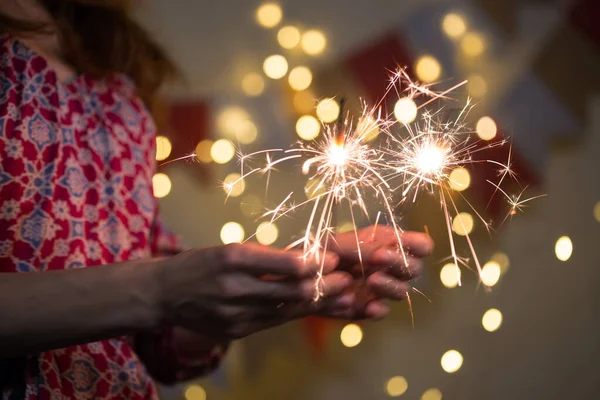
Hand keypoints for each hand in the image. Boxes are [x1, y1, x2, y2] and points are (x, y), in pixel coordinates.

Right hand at [156, 243, 353, 339]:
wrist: (164, 294)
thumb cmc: (199, 264)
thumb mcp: (228, 249)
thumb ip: (265, 256)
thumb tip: (305, 258)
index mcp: (232, 259)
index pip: (283, 265)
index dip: (313, 264)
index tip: (332, 259)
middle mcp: (234, 288)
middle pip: (290, 291)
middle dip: (324, 286)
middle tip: (348, 280)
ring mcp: (234, 315)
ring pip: (286, 310)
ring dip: (317, 304)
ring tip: (342, 298)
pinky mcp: (235, 332)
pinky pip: (273, 322)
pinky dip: (296, 314)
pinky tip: (314, 309)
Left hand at [330, 225, 433, 318]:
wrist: (300, 278)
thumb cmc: (320, 252)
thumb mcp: (338, 243)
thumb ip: (360, 245)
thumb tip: (381, 252)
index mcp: (388, 244)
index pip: (420, 246)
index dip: (418, 245)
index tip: (404, 243)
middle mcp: (390, 268)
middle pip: (414, 268)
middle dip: (400, 262)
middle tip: (378, 257)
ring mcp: (381, 290)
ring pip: (402, 291)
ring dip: (391, 286)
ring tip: (372, 280)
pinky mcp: (368, 308)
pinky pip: (381, 312)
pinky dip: (378, 310)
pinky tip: (370, 307)